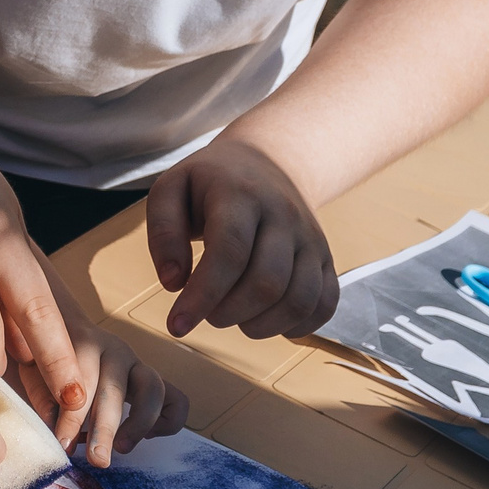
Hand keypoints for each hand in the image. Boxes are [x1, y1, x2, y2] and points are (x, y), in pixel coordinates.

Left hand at [15, 324, 188, 467]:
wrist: (62, 328)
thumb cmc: (45, 357)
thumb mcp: (33, 369)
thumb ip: (42, 396)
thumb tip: (57, 433)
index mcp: (83, 342)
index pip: (81, 380)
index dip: (72, 415)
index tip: (62, 444)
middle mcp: (115, 351)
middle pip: (116, 388)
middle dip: (106, 428)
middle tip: (97, 459)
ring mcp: (138, 365)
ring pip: (153, 390)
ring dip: (139, 424)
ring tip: (122, 448)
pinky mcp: (153, 381)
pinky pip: (177, 401)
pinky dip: (167, 423)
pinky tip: (144, 437)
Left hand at [145, 136, 339, 339]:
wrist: (270, 162)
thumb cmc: (211, 183)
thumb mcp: (171, 189)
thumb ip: (163, 232)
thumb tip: (173, 283)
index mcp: (241, 194)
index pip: (229, 252)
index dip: (202, 295)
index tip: (176, 324)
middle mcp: (284, 215)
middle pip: (266, 283)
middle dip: (228, 313)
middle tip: (205, 312)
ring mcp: (311, 239)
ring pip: (298, 300)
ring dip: (260, 326)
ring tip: (233, 317)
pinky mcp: (326, 259)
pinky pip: (323, 304)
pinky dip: (295, 326)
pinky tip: (265, 320)